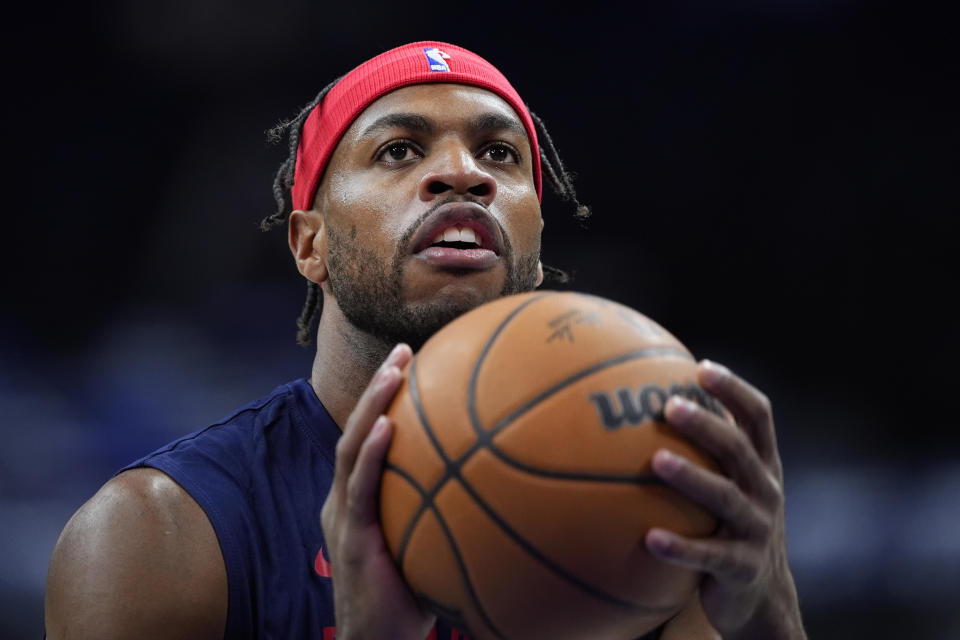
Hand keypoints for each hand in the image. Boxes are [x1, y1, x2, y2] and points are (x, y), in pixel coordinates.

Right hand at [320, 344, 435, 639]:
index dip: (385, 400)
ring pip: (351, 449)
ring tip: (393, 370)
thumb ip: (450, 511)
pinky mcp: (351, 539)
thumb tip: (508, 482)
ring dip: (371, 405)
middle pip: (357, 430)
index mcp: (361, 499)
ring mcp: (344, 517)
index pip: (370, 439)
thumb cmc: (411, 598)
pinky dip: (370, 455)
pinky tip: (387, 427)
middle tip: (403, 350)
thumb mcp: (431, 545)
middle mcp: (346, 500)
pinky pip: (359, 490)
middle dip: (378, 387)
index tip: (414, 363)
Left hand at [645, 361, 805, 639]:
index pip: (759, 416)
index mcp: (763, 465)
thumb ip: (706, 449)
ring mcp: (758, 530)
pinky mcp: (742, 568)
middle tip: (670, 406)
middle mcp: (766, 492)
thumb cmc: (732, 525)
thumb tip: (647, 402)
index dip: (734, 389)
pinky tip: (648, 539)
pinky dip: (680, 547)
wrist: (763, 597)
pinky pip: (709, 556)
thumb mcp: (731, 485)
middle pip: (739, 450)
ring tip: (656, 461)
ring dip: (691, 477)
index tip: (701, 368)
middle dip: (707, 425)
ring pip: (725, 498)